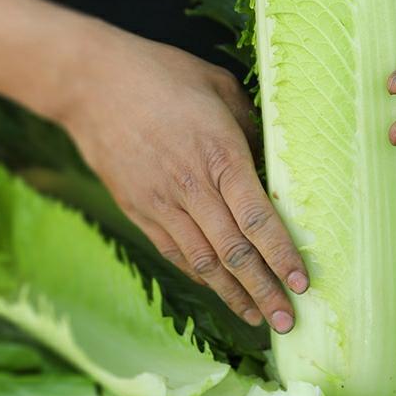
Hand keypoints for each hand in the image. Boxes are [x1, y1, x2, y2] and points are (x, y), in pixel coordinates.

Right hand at [61, 26, 307, 332]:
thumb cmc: (160, 74)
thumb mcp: (217, 84)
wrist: (92, 83)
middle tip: (288, 321)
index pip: (258, 219)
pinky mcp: (136, 208)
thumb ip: (248, 123)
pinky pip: (172, 251)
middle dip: (264, 291)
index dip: (282, 255)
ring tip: (257, 318)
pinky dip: (197, 274)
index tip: (302, 282)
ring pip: (202, 262)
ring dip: (232, 294)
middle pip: (234, 252)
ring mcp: (160, 202)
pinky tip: (215, 287)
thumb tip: (266, 156)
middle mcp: (192, 186)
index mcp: (219, 153)